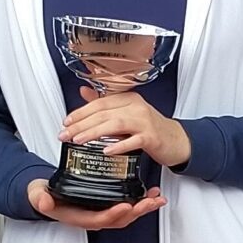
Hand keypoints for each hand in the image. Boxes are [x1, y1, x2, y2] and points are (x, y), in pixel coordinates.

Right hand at [26, 177, 161, 229]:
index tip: (124, 206)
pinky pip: (127, 206)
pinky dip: (141, 202)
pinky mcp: (107, 205)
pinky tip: (152, 195)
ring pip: (126, 214)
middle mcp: (93, 217)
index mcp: (79, 217)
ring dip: (143, 207)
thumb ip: (40, 198)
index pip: (98, 219)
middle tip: (150, 202)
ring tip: (157, 198)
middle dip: (136, 211)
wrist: (46, 194)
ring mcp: (102, 212)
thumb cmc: (44, 195)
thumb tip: (44, 203)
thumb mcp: (38, 194)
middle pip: (118, 219)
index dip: (112, 214)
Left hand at [61, 86, 188, 168]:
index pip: (100, 103)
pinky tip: (107, 150)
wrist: (176, 140)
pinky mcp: (152, 137)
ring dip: (94, 132)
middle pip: (104, 113)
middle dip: (81, 124)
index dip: (81, 112)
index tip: (66, 122)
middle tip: (66, 134)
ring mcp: (145, 122)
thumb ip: (105, 104)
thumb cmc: (150, 128)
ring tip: (79, 140)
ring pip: (116, 124)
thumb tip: (84, 92)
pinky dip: (119, 145)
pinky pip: (134, 141)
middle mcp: (136, 107)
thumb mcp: (126, 112)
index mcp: (128, 99)